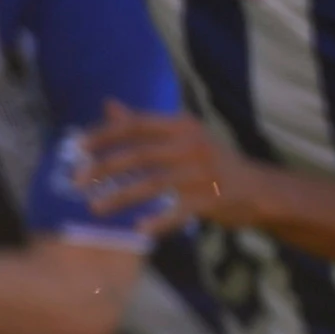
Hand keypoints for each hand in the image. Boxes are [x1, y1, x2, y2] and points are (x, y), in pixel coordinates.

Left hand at [71, 101, 246, 232]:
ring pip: (153, 184)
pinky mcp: (212, 199)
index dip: (105, 134)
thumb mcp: (182, 136)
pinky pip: (178, 211)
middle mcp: (192, 144)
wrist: (257, 189)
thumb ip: (144, 123)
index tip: (77, 147)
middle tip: (77, 183)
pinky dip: (159, 221)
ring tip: (94, 209)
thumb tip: (108, 105)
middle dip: (104, 168)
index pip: (136, 125)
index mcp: (182, 125)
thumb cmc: (209, 161)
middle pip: (140, 154)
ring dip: (120, 197)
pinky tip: (139, 229)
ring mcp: (203, 172)